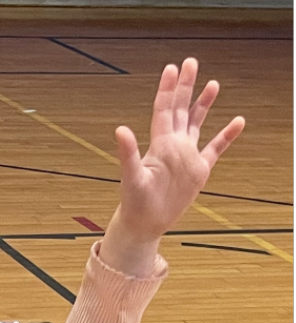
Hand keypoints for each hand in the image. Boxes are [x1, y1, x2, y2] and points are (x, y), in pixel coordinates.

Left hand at [102, 59, 243, 272]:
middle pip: (182, 109)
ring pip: (197, 123)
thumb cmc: (134, 203)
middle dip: (186, 87)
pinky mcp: (199, 170)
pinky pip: (215, 148)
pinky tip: (238, 121)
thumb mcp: (132, 177)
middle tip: (191, 62)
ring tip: (213, 83)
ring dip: (204, 104)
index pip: (164, 109)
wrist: (145, 224)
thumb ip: (128, 153)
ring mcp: (187, 156)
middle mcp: (174, 145)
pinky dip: (227, 136)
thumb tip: (120, 129)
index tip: (172, 67)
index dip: (168, 89)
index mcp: (160, 144)